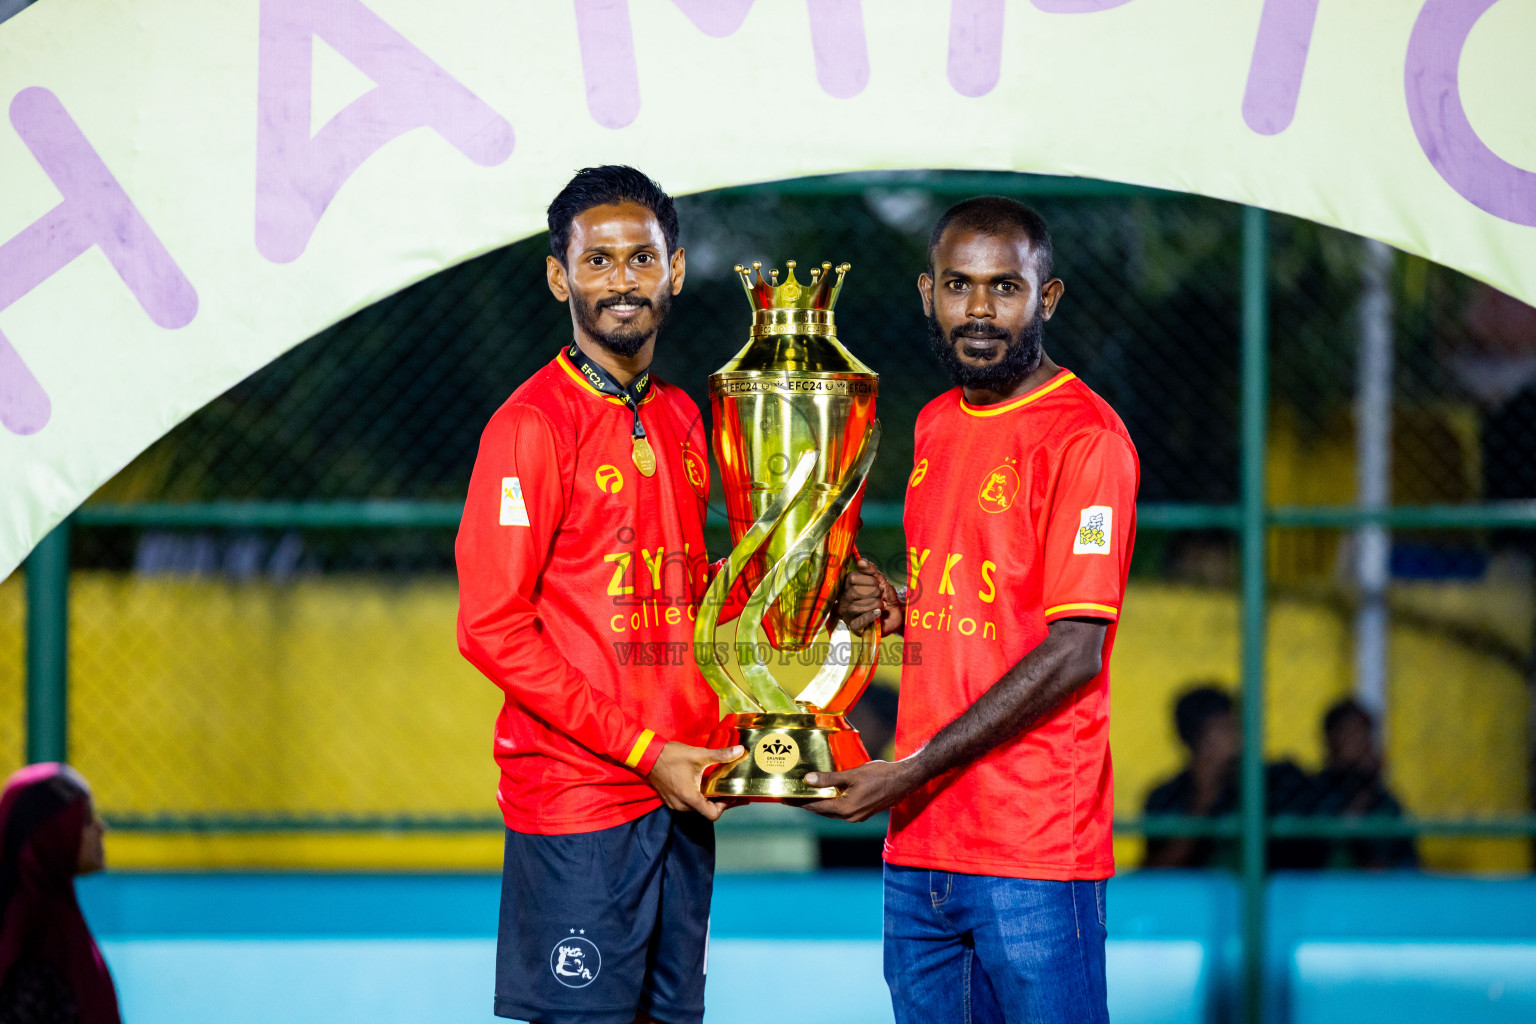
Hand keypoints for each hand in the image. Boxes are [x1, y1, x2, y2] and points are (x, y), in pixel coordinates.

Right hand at [647, 741, 745, 820]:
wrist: (647, 755)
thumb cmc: (672, 756)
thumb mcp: (698, 755)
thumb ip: (720, 755)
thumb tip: (740, 751)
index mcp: (690, 797)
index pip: (712, 814)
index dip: (726, 806)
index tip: (733, 796)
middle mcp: (682, 805)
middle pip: (706, 811)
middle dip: (720, 802)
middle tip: (733, 792)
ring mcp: (674, 804)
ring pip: (697, 807)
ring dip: (708, 799)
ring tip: (720, 788)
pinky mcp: (670, 799)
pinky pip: (688, 803)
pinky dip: (698, 797)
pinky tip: (704, 786)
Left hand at [799, 759, 921, 822]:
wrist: (905, 780)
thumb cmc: (881, 775)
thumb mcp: (852, 775)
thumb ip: (829, 779)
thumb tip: (808, 780)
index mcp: (846, 809)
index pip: (816, 807)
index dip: (799, 803)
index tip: (785, 798)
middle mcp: (850, 817)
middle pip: (822, 811)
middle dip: (806, 804)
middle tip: (791, 796)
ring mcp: (858, 816)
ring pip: (832, 811)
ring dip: (819, 803)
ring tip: (805, 794)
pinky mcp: (863, 811)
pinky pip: (841, 809)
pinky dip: (831, 802)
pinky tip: (827, 793)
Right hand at [838, 558, 902, 634]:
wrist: (896, 615)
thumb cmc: (885, 597)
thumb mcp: (881, 581)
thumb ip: (872, 570)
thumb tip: (861, 561)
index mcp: (849, 587)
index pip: (850, 578)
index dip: (866, 579)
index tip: (877, 583)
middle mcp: (845, 600)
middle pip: (852, 592)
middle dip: (871, 592)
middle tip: (880, 595)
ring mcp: (848, 614)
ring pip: (854, 607)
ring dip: (873, 603)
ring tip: (882, 604)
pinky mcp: (855, 627)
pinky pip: (858, 621)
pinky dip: (869, 615)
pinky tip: (878, 612)